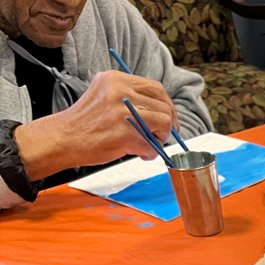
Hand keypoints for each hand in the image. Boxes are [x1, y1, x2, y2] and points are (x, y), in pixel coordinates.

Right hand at [15, 71, 177, 178]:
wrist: (63, 138)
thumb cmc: (85, 122)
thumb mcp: (105, 96)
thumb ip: (129, 98)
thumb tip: (160, 111)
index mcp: (116, 79)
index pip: (156, 88)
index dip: (167, 106)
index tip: (169, 119)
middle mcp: (121, 91)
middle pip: (164, 105)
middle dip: (169, 124)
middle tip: (164, 136)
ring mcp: (123, 112)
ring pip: (163, 123)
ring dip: (161, 139)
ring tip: (148, 146)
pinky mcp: (124, 134)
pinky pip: (151, 145)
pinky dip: (150, 153)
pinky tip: (139, 154)